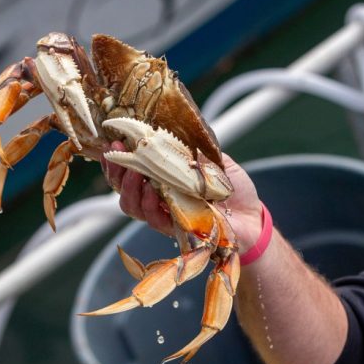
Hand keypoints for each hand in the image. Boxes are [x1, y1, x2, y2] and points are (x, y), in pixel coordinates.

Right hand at [101, 141, 264, 248]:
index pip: (132, 170)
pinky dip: (150, 204)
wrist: (252, 218)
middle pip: (124, 188)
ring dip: (128, 187)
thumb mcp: (216, 162)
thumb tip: (173, 133)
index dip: (117, 159)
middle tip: (117, 152)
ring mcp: (166, 214)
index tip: (111, 143)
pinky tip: (152, 191)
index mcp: (165, 179)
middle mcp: (160, 198)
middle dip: (116, 170)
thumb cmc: (233, 191)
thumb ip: (195, 150)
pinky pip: (154, 219)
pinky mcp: (175, 229)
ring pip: (132, 205)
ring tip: (134, 171)